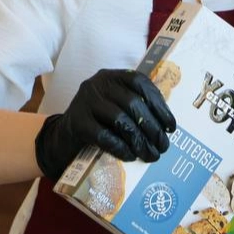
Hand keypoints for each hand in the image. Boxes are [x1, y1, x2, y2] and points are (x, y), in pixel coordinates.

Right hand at [34, 69, 176, 178]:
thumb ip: (137, 107)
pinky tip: (130, 156)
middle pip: (133, 103)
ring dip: (140, 140)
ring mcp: (85, 102)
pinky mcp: (77, 122)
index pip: (141, 83)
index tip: (171, 126)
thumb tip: (167, 126)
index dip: (159, 105)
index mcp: (112, 77)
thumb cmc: (98, 122)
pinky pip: (104, 136)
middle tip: (163, 146)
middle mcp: (97, 84)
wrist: (63, 138)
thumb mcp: (117, 107)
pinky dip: (121, 147)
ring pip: (121, 120)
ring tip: (150, 155)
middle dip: (152, 128)